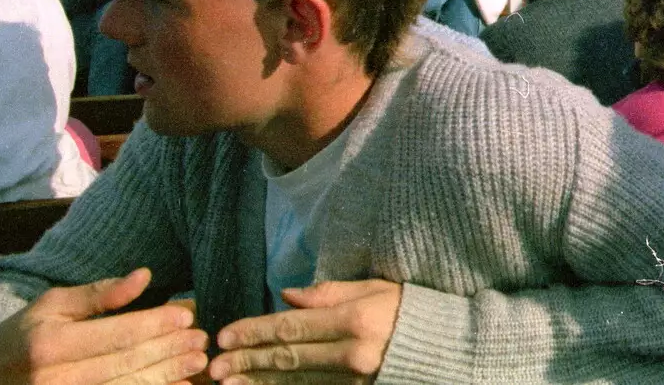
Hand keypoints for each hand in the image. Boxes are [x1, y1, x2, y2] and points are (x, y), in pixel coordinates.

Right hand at [0, 268, 206, 384]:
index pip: (114, 334)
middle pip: (125, 364)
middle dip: (168, 350)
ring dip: (167, 375)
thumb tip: (145, 276)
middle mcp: (56, 380)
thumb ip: (99, 294)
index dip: (154, 324)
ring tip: (198, 361)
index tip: (186, 313)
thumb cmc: (23, 334)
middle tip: (202, 338)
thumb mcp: (53, 305)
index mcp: (51, 345)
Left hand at [208, 279, 400, 383]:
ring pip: (294, 380)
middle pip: (287, 356)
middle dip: (247, 359)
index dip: (255, 330)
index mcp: (354, 319)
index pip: (292, 326)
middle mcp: (350, 352)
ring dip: (257, 380)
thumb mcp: (375, 289)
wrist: (448, 347)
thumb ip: (329, 293)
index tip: (226, 334)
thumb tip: (286, 295)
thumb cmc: (410, 309)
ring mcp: (353, 378)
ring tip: (228, 382)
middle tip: (214, 364)